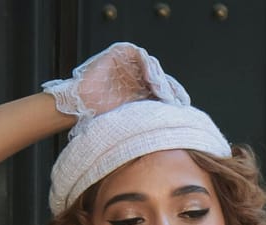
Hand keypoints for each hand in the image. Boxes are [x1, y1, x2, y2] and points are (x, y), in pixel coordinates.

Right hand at [43, 42, 186, 121]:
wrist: (81, 106)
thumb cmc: (103, 117)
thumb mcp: (133, 120)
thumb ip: (151, 118)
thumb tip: (175, 130)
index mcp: (144, 90)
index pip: (165, 89)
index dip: (175, 97)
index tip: (184, 108)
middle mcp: (139, 76)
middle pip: (162, 78)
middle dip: (169, 90)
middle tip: (174, 102)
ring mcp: (131, 64)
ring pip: (153, 67)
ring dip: (160, 80)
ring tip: (162, 94)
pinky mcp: (121, 52)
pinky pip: (140, 55)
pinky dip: (147, 65)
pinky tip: (150, 80)